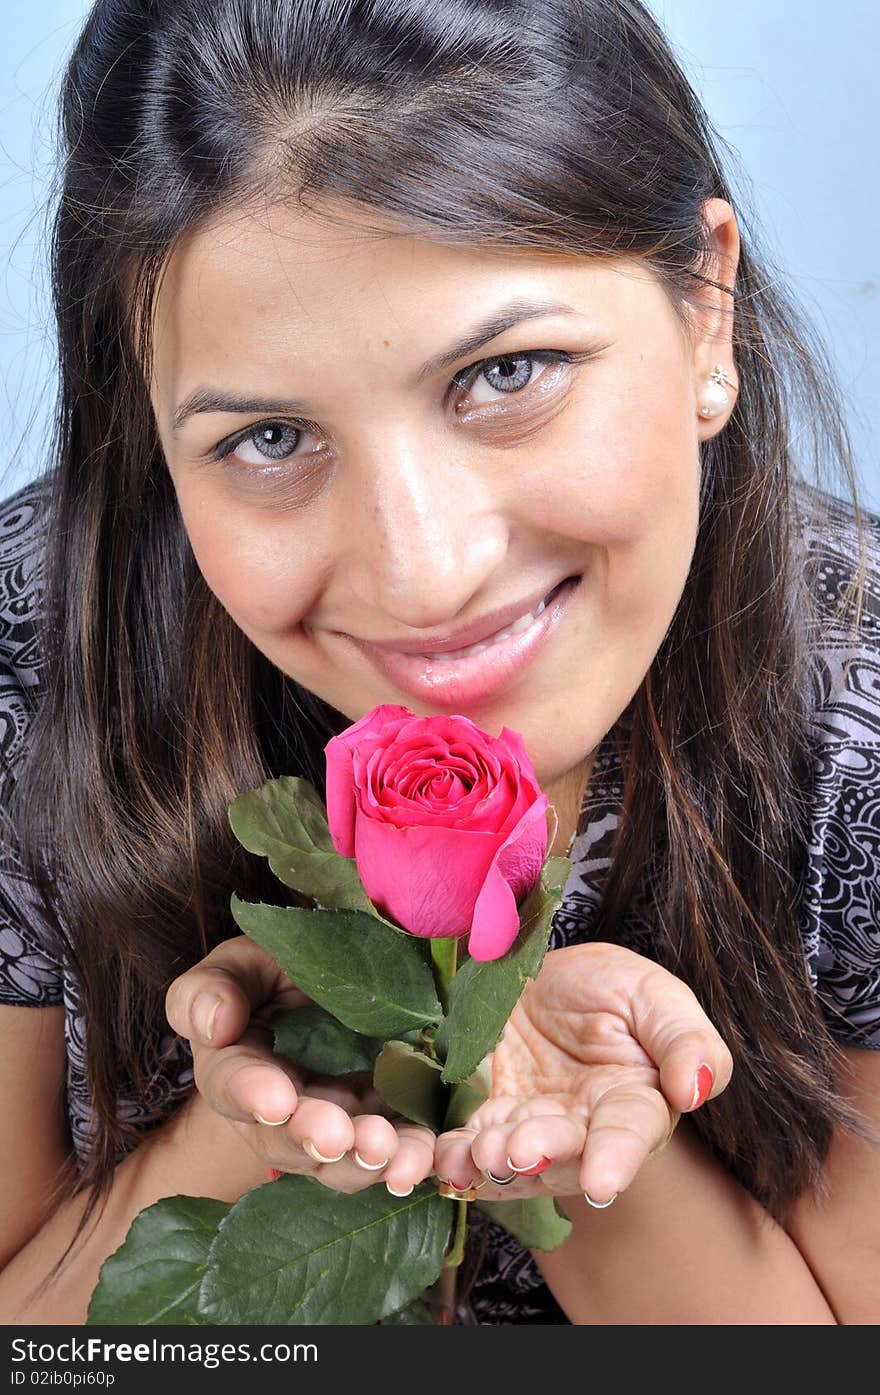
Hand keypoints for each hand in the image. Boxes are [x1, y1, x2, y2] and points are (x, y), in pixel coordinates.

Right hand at [164, 934, 434, 1195]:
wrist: (340, 970)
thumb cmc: (276, 967)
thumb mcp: (241, 964)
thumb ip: (212, 989)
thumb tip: (215, 1024)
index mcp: (236, 1069)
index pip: (234, 1086)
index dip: (252, 1095)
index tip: (275, 1100)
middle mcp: (284, 1111)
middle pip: (290, 1141)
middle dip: (314, 1139)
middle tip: (336, 1137)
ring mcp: (340, 1119)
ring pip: (346, 1161)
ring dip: (366, 1161)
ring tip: (387, 1151)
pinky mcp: (391, 1118)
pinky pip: (401, 1148)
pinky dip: (413, 1157)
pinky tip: (424, 1157)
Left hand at [434, 942, 732, 1204]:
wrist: (536, 972)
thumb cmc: (608, 987)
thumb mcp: (655, 996)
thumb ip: (686, 1041)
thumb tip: (696, 1089)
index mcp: (632, 1103)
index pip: (630, 1134)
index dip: (616, 1158)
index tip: (602, 1179)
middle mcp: (579, 1129)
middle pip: (564, 1154)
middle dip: (541, 1155)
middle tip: (519, 1150)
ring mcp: (526, 1127)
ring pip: (512, 1160)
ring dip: (494, 1163)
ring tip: (480, 1152)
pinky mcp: (478, 1117)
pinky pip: (464, 1144)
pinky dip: (453, 1155)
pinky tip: (442, 1157)